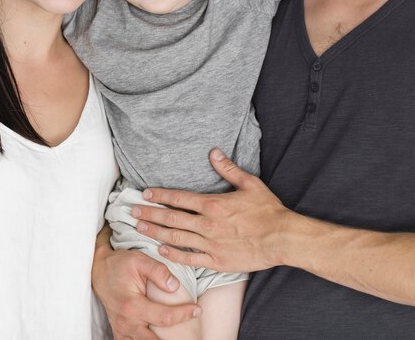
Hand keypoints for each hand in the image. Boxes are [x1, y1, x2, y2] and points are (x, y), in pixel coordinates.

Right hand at [92, 243, 200, 339]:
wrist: (98, 270)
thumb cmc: (120, 263)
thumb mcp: (139, 259)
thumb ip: (158, 271)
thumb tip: (175, 286)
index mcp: (132, 305)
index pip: (164, 317)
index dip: (184, 315)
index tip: (197, 310)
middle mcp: (126, 322)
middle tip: (192, 333)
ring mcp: (121, 329)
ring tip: (177, 336)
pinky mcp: (119, 332)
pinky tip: (159, 337)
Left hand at [133, 149, 288, 272]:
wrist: (282, 238)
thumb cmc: (267, 209)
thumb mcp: (249, 183)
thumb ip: (228, 168)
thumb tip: (213, 152)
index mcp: (213, 204)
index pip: (179, 198)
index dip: (160, 195)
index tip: (145, 194)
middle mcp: (208, 225)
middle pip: (172, 218)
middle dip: (150, 214)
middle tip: (132, 212)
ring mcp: (210, 245)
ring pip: (176, 238)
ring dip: (156, 232)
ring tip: (139, 228)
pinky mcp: (217, 261)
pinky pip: (190, 259)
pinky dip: (173, 254)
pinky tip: (161, 250)